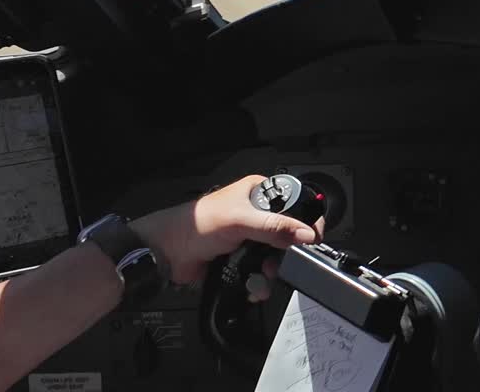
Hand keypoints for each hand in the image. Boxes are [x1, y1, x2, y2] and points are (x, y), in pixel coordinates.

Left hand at [130, 175, 323, 285]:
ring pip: (276, 257)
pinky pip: (261, 272)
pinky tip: (252, 286)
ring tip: (262, 277)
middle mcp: (257, 214)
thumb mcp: (241, 221)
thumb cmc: (196, 224)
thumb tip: (305, 234)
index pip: (296, 204)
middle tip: (280, 262)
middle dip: (286, 254)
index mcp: (259, 193)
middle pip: (288, 235)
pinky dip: (259, 282)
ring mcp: (250, 238)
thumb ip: (275, 228)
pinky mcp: (242, 258)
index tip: (312, 239)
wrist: (167, 252)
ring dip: (271, 272)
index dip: (307, 222)